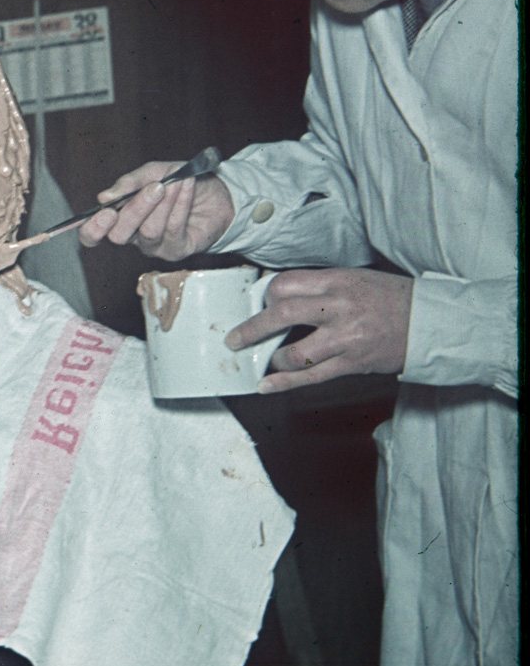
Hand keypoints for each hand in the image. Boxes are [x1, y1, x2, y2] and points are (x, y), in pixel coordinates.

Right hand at [76, 160, 234, 260]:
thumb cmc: (178, 181)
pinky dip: (180, 204)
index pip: (92, 234)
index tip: (106, 212)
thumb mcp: (152, 173)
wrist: (216, 191)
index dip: (93, 228)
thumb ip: (129, 184)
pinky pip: (174, 229)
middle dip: (135, 210)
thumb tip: (104, 197)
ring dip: (163, 204)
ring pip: (149, 231)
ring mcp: (155, 246)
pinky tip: (186, 186)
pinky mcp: (178, 250)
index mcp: (119, 219)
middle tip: (152, 188)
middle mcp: (133, 237)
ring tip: (175, 181)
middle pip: (120, 235)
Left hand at [225, 267, 412, 392]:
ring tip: (261, 362)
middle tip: (233, 339)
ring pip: (295, 350)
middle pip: (283, 313)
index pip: (286, 284)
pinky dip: (285, 382)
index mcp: (337, 281)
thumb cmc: (390, 298)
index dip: (267, 295)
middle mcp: (339, 307)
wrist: (431, 323)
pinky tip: (266, 385)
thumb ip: (319, 287)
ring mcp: (346, 337)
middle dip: (252, 327)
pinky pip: (312, 376)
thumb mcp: (354, 279)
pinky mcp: (354, 363)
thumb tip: (279, 296)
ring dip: (271, 359)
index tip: (260, 304)